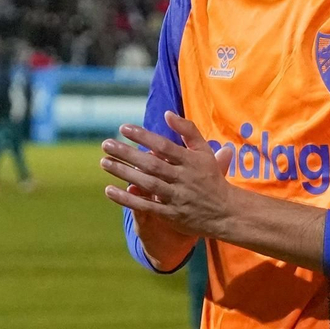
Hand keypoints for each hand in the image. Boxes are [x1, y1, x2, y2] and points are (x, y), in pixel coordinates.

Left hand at [102, 113, 235, 239]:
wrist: (225, 212)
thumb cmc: (212, 178)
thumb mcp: (204, 151)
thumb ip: (188, 131)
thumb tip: (167, 114)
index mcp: (190, 160)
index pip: (163, 145)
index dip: (143, 136)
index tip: (123, 128)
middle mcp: (183, 178)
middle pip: (151, 164)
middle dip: (127, 154)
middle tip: (106, 144)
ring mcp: (176, 197)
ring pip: (147, 183)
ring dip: (124, 173)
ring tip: (104, 162)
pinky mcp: (170, 214)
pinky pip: (146, 206)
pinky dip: (127, 199)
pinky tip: (110, 190)